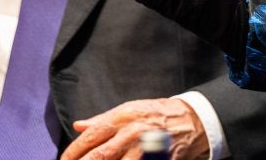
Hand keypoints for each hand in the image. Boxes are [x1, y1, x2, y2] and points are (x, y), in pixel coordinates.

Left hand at [61, 98, 209, 159]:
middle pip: (100, 155)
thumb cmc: (156, 114)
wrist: (190, 120)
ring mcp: (145, 148)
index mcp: (123, 116)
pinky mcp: (156, 159)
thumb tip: (78, 126)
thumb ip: (102, 120)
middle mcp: (132, 131)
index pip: (91, 136)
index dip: (74, 152)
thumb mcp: (129, 110)